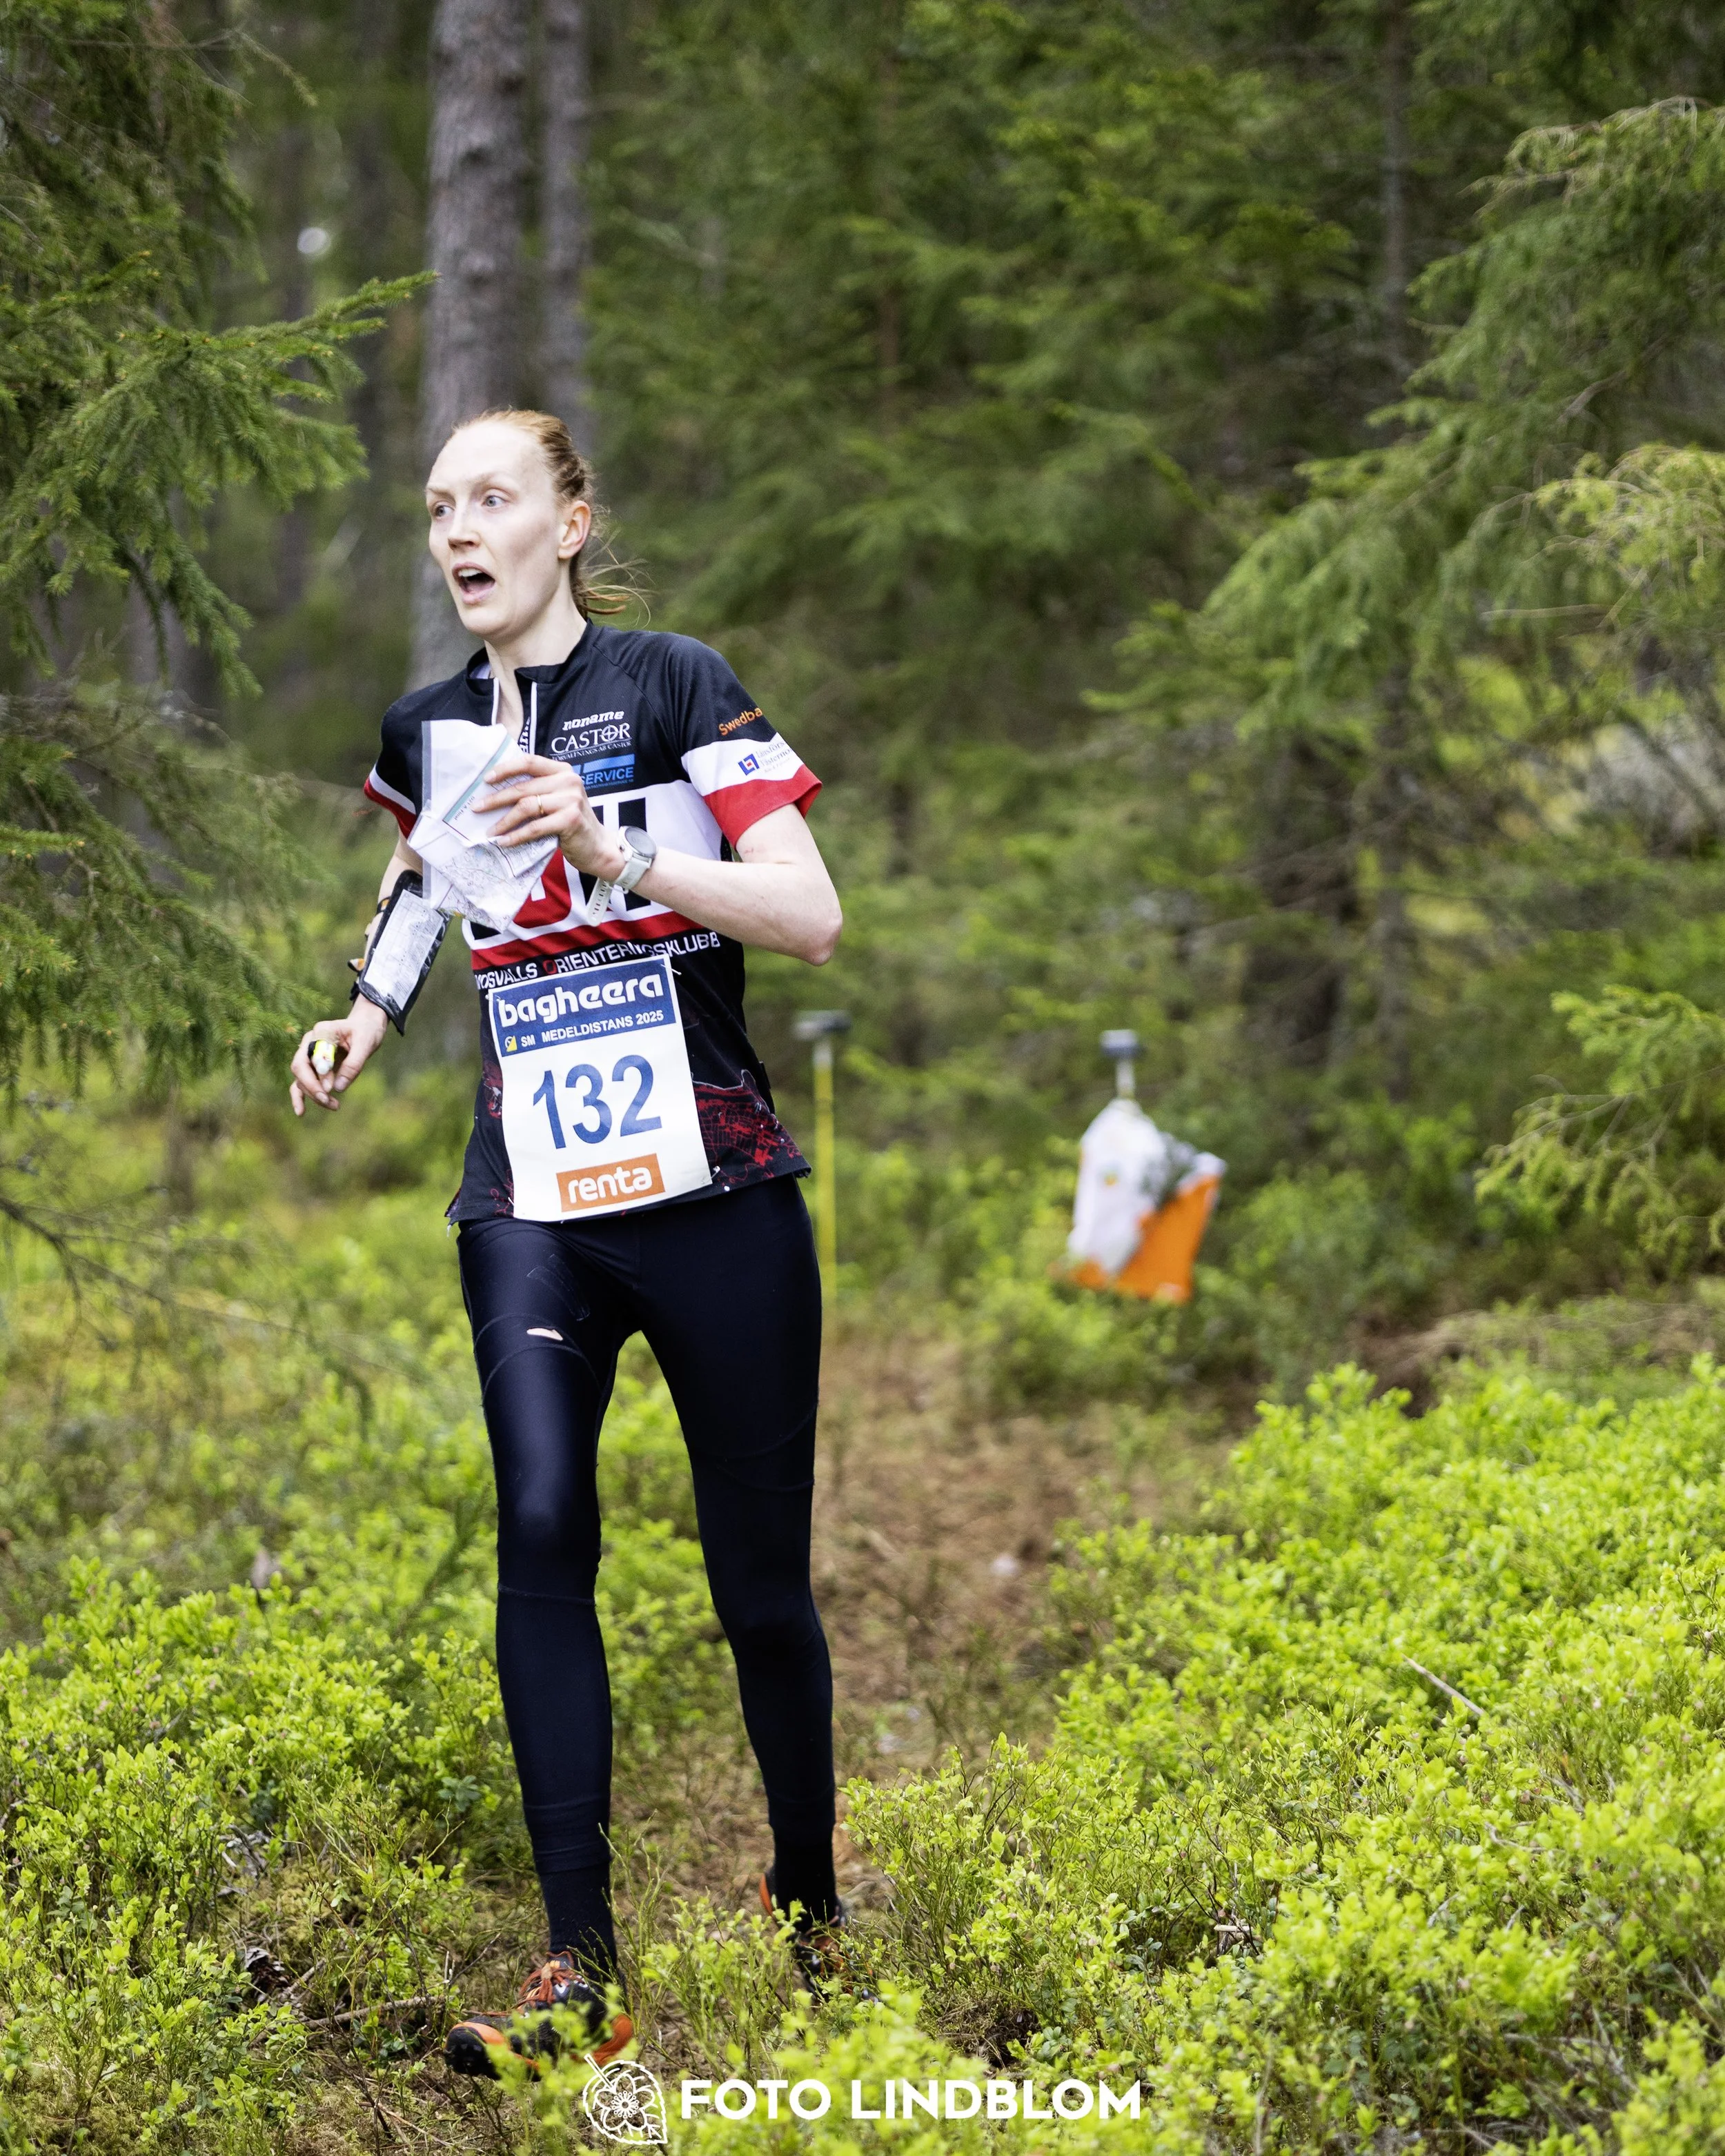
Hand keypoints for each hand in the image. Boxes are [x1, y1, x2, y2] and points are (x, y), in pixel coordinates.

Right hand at [289, 999, 390, 1115]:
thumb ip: (352, 1064)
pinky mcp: (313, 1067)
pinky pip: (301, 1083)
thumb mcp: (365, 1044)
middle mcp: (310, 1043)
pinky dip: (300, 1097)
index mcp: (321, 1032)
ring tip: (335, 1106)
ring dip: (314, 1096)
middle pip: (300, 1069)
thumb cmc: (366, 1032)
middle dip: (313, 1089)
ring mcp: (309, 1056)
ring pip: (301, 1079)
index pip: (310, 1056)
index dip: (318, 1075)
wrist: (366, 1027)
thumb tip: (338, 1088)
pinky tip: (301, 1112)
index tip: (331, 1088)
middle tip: (330, 1102)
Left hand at [479, 751, 628, 878]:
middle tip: (477, 808)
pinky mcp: (571, 819)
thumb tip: (497, 792)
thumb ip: (537, 790)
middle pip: (523, 787)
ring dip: (504, 821)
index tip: (486, 779)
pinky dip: (517, 835)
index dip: (506, 768)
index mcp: (563, 771)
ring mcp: (571, 799)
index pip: (529, 762)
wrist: (597, 847)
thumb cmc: (571, 823)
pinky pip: (535, 827)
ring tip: (489, 831)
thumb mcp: (557, 800)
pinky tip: (504, 841)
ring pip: (526, 806)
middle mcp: (569, 781)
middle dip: (496, 799)